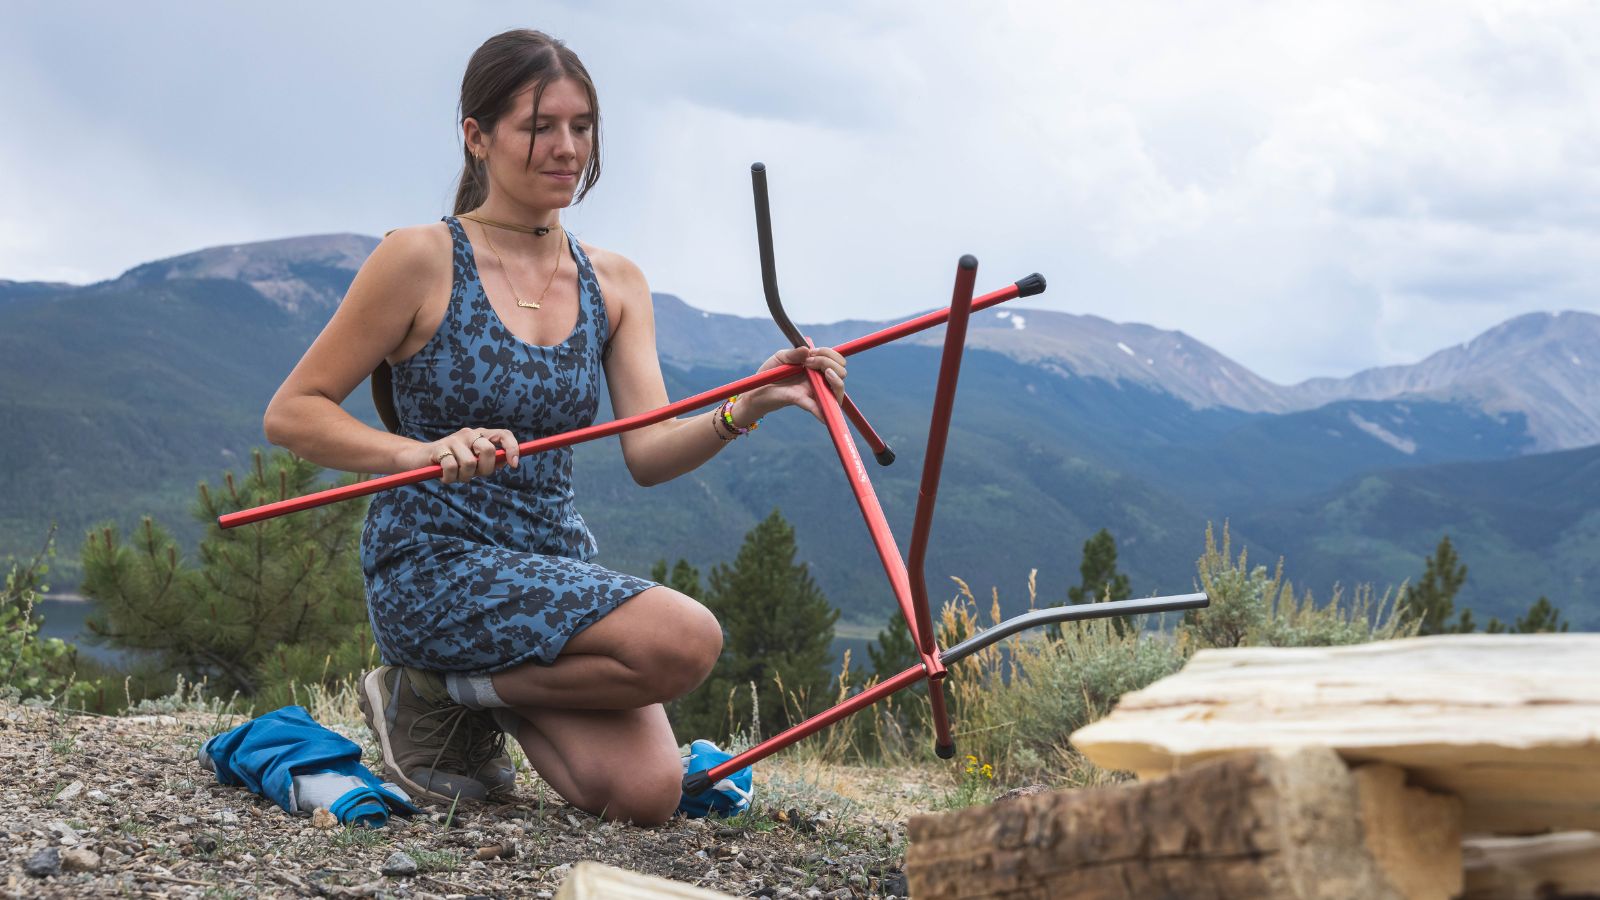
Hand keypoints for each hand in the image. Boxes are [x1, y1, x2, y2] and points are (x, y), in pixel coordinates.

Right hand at [399, 427, 520, 483]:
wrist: (421, 458)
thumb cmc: (452, 462)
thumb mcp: (474, 463)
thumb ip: (490, 462)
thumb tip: (508, 462)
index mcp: (481, 435)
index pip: (504, 434)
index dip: (512, 448)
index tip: (514, 464)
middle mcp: (469, 434)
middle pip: (488, 450)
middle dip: (484, 469)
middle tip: (473, 475)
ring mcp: (454, 439)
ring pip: (470, 463)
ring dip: (463, 477)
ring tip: (455, 475)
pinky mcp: (439, 448)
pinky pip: (451, 467)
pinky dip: (449, 478)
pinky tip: (444, 476)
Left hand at [748, 346, 847, 424]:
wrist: (757, 389)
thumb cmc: (771, 372)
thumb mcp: (781, 357)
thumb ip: (794, 353)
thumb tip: (807, 350)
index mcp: (816, 367)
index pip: (835, 359)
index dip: (828, 353)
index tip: (812, 352)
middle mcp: (819, 380)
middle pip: (841, 372)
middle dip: (830, 362)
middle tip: (810, 362)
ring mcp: (813, 392)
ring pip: (837, 390)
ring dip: (836, 380)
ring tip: (826, 373)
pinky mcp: (802, 402)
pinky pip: (817, 409)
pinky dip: (822, 412)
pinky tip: (825, 415)